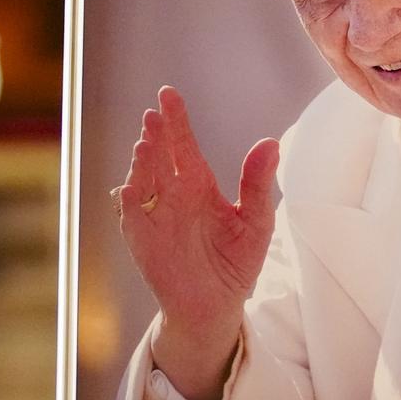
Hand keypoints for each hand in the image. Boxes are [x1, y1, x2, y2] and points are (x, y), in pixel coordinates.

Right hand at [115, 86, 279, 399]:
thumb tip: (271, 143)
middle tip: (153, 117)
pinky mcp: (142, 241)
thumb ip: (257, 184)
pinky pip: (131, 219)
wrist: (217, 305)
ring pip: (143, 182)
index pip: (184, 145)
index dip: (176, 120)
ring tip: (146, 146)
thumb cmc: (237, 261)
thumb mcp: (256, 222)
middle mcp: (173, 195)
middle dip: (155, 136)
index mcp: (199, 184)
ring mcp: (154, 217)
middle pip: (159, 157)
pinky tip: (130, 190)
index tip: (167, 94)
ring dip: (142, 164)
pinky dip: (128, 205)